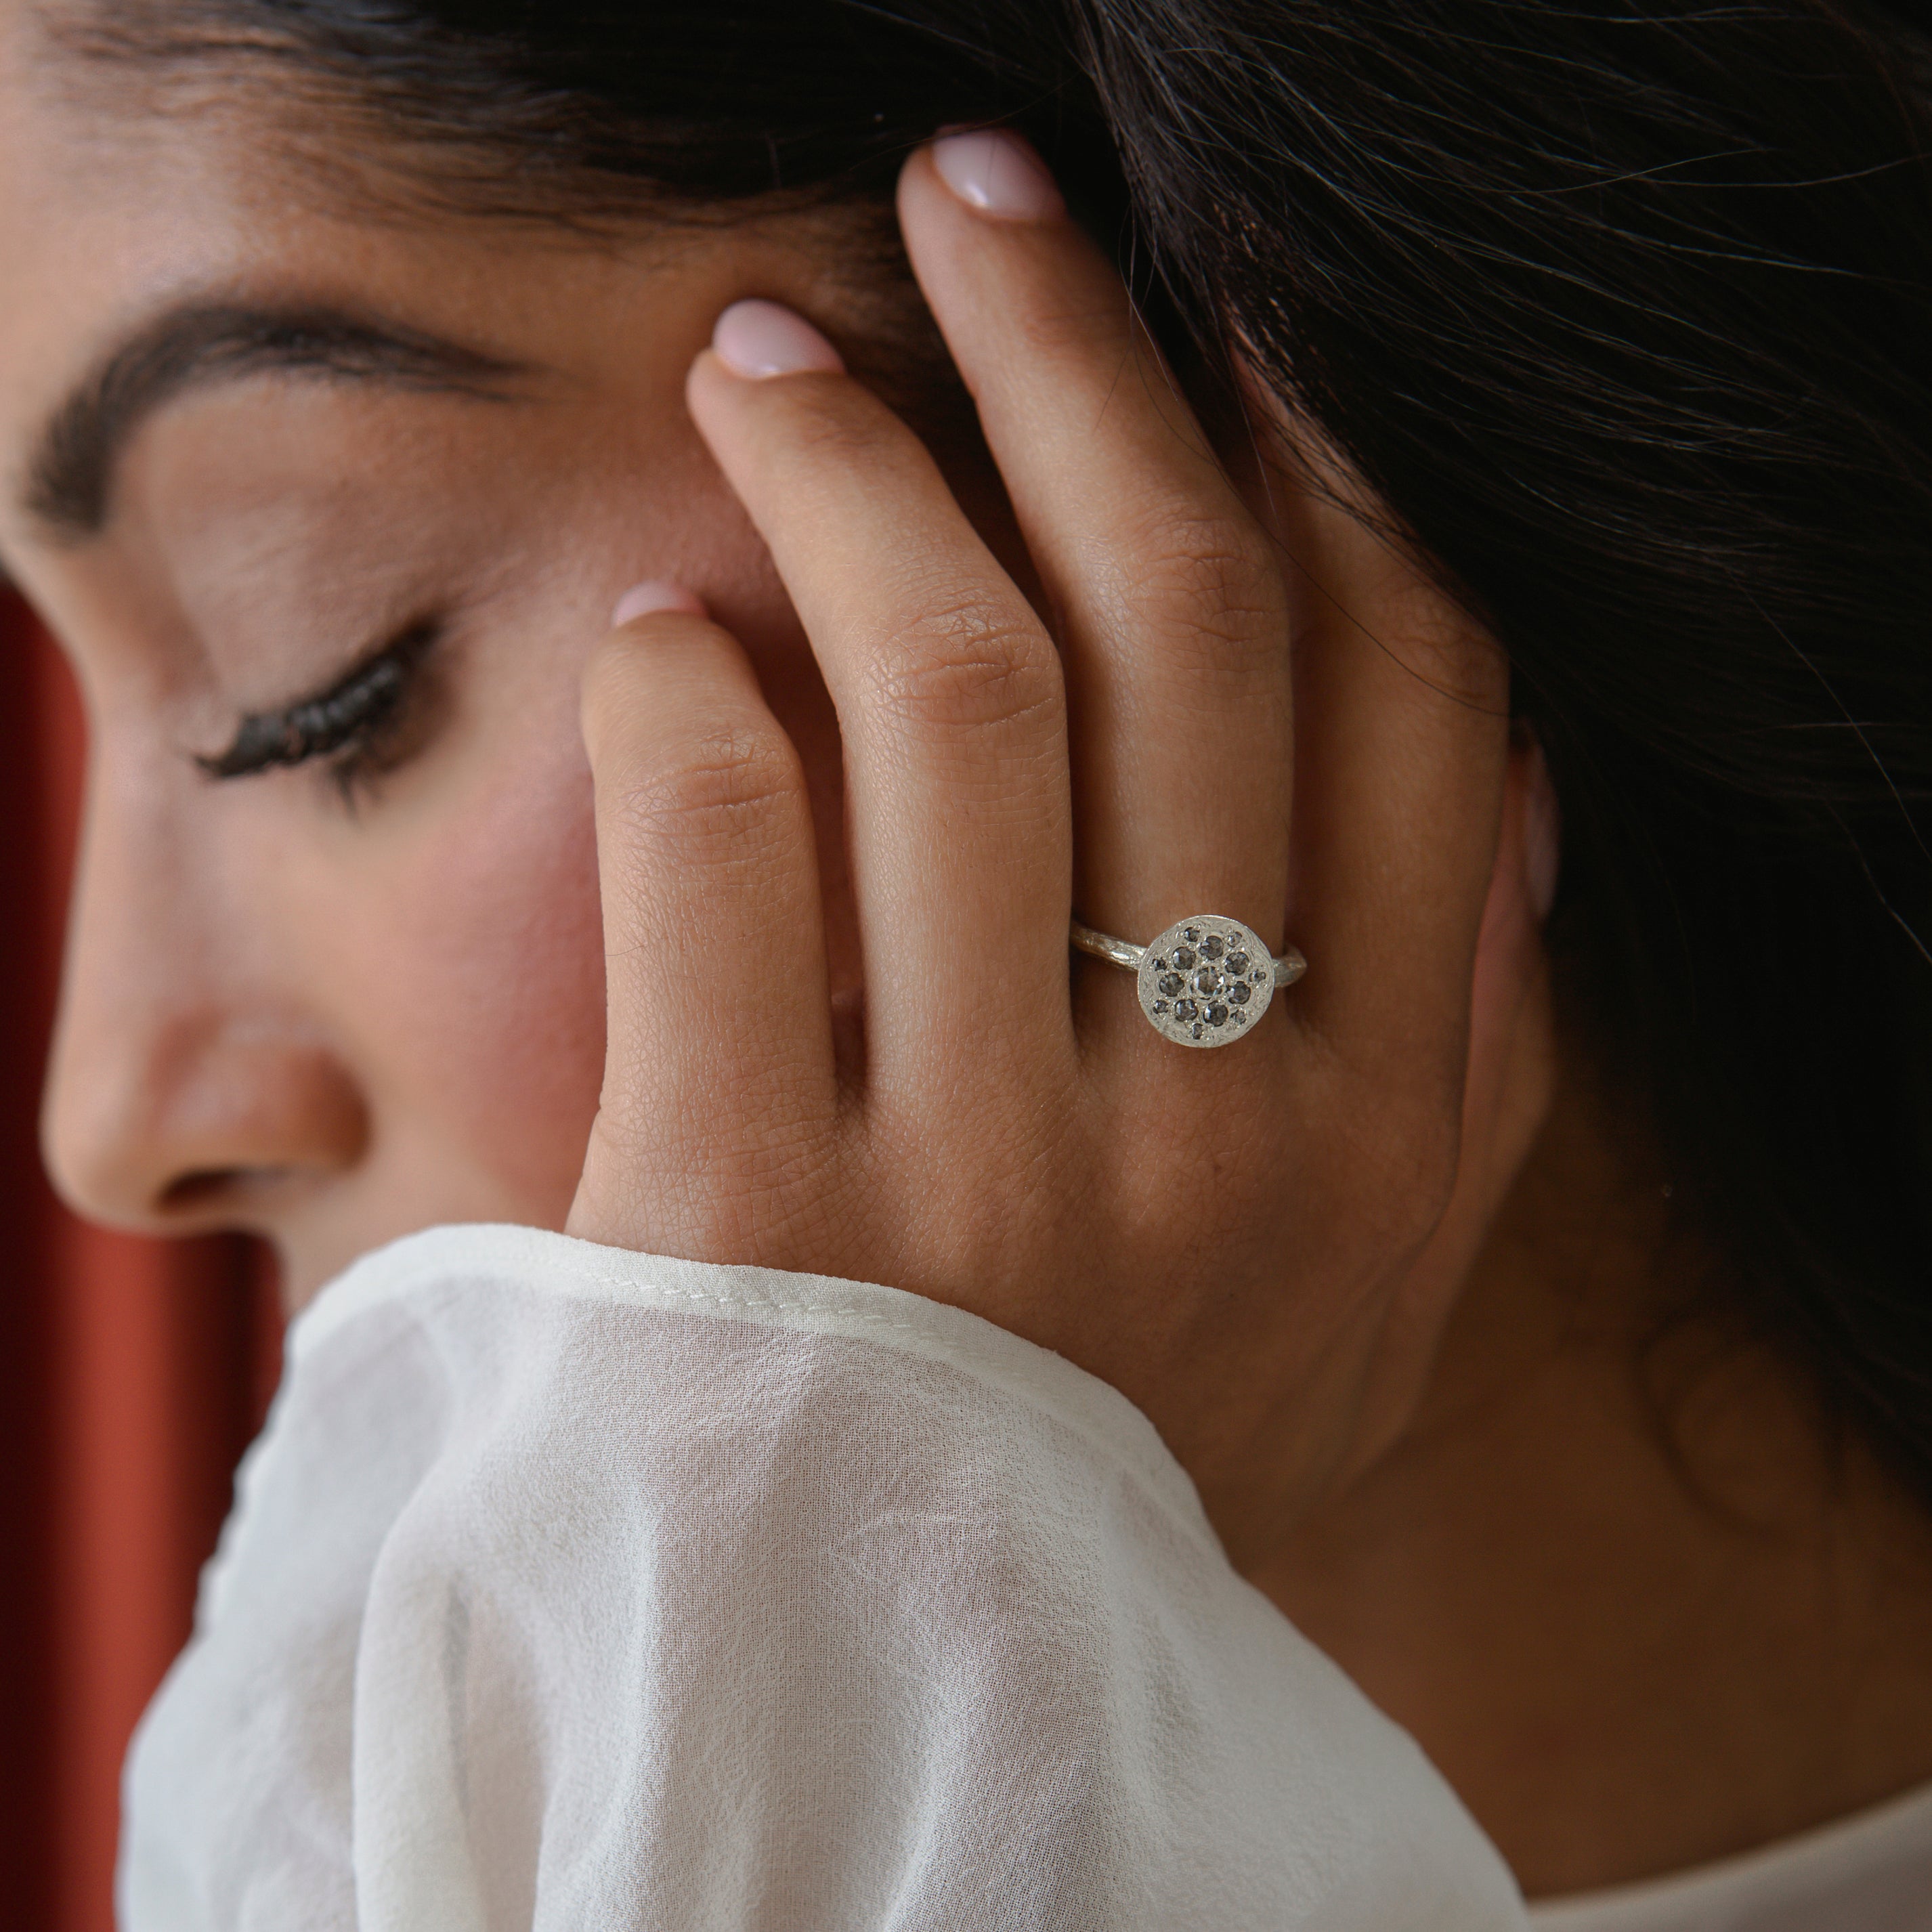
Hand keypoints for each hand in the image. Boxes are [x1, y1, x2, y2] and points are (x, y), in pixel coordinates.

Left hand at [566, 131, 1555, 1564]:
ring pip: (958, 689)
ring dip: (860, 468)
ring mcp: (988, 1175)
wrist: (930, 1710)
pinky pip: (726, 847)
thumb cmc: (1144, 1459)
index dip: (1325, 443)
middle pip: (1183, 620)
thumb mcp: (1378, 1297)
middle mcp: (1217, 1123)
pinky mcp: (748, 1222)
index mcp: (1379, 1119)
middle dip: (1084, 356)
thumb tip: (1529, 794)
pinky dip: (683, 688)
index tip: (1228, 296)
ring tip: (774, 357)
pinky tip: (659, 623)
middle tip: (975, 203)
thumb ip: (1477, 1056)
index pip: (1408, 687)